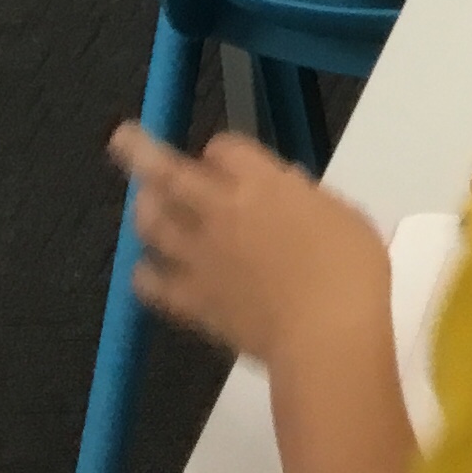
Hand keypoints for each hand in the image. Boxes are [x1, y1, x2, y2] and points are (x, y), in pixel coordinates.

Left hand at [109, 123, 390, 371]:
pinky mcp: (192, 301)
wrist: (325, 336)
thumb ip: (302, 201)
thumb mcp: (341, 214)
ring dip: (145, 208)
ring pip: (152, 224)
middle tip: (121, 137)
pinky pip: (152, 283)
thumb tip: (284, 200)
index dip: (224, 152)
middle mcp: (221, 212)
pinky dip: (146, 272)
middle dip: (142, 152)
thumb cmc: (351, 269)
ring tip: (144, 203)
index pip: (225, 148)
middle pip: (169, 173)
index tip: (230, 160)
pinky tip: (147, 270)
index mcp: (263, 184)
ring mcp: (200, 257)